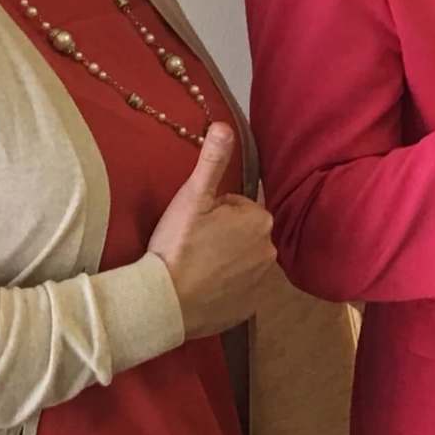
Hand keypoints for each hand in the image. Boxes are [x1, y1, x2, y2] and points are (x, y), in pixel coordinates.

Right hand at [145, 124, 278, 339]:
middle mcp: (270, 250)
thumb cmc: (178, 244)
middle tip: (192, 244)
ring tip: (195, 266)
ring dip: (224, 260)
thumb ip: (213, 160)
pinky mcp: (248, 308)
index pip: (238, 206)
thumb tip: (224, 125)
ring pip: (241, 260)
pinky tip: (202, 288)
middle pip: (242, 233)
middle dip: (222, 235)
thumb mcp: (193, 196)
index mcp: (260, 220)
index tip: (195, 224)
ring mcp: (261, 283)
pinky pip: (238, 289)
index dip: (214, 212)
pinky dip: (224, 287)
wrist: (164, 303)